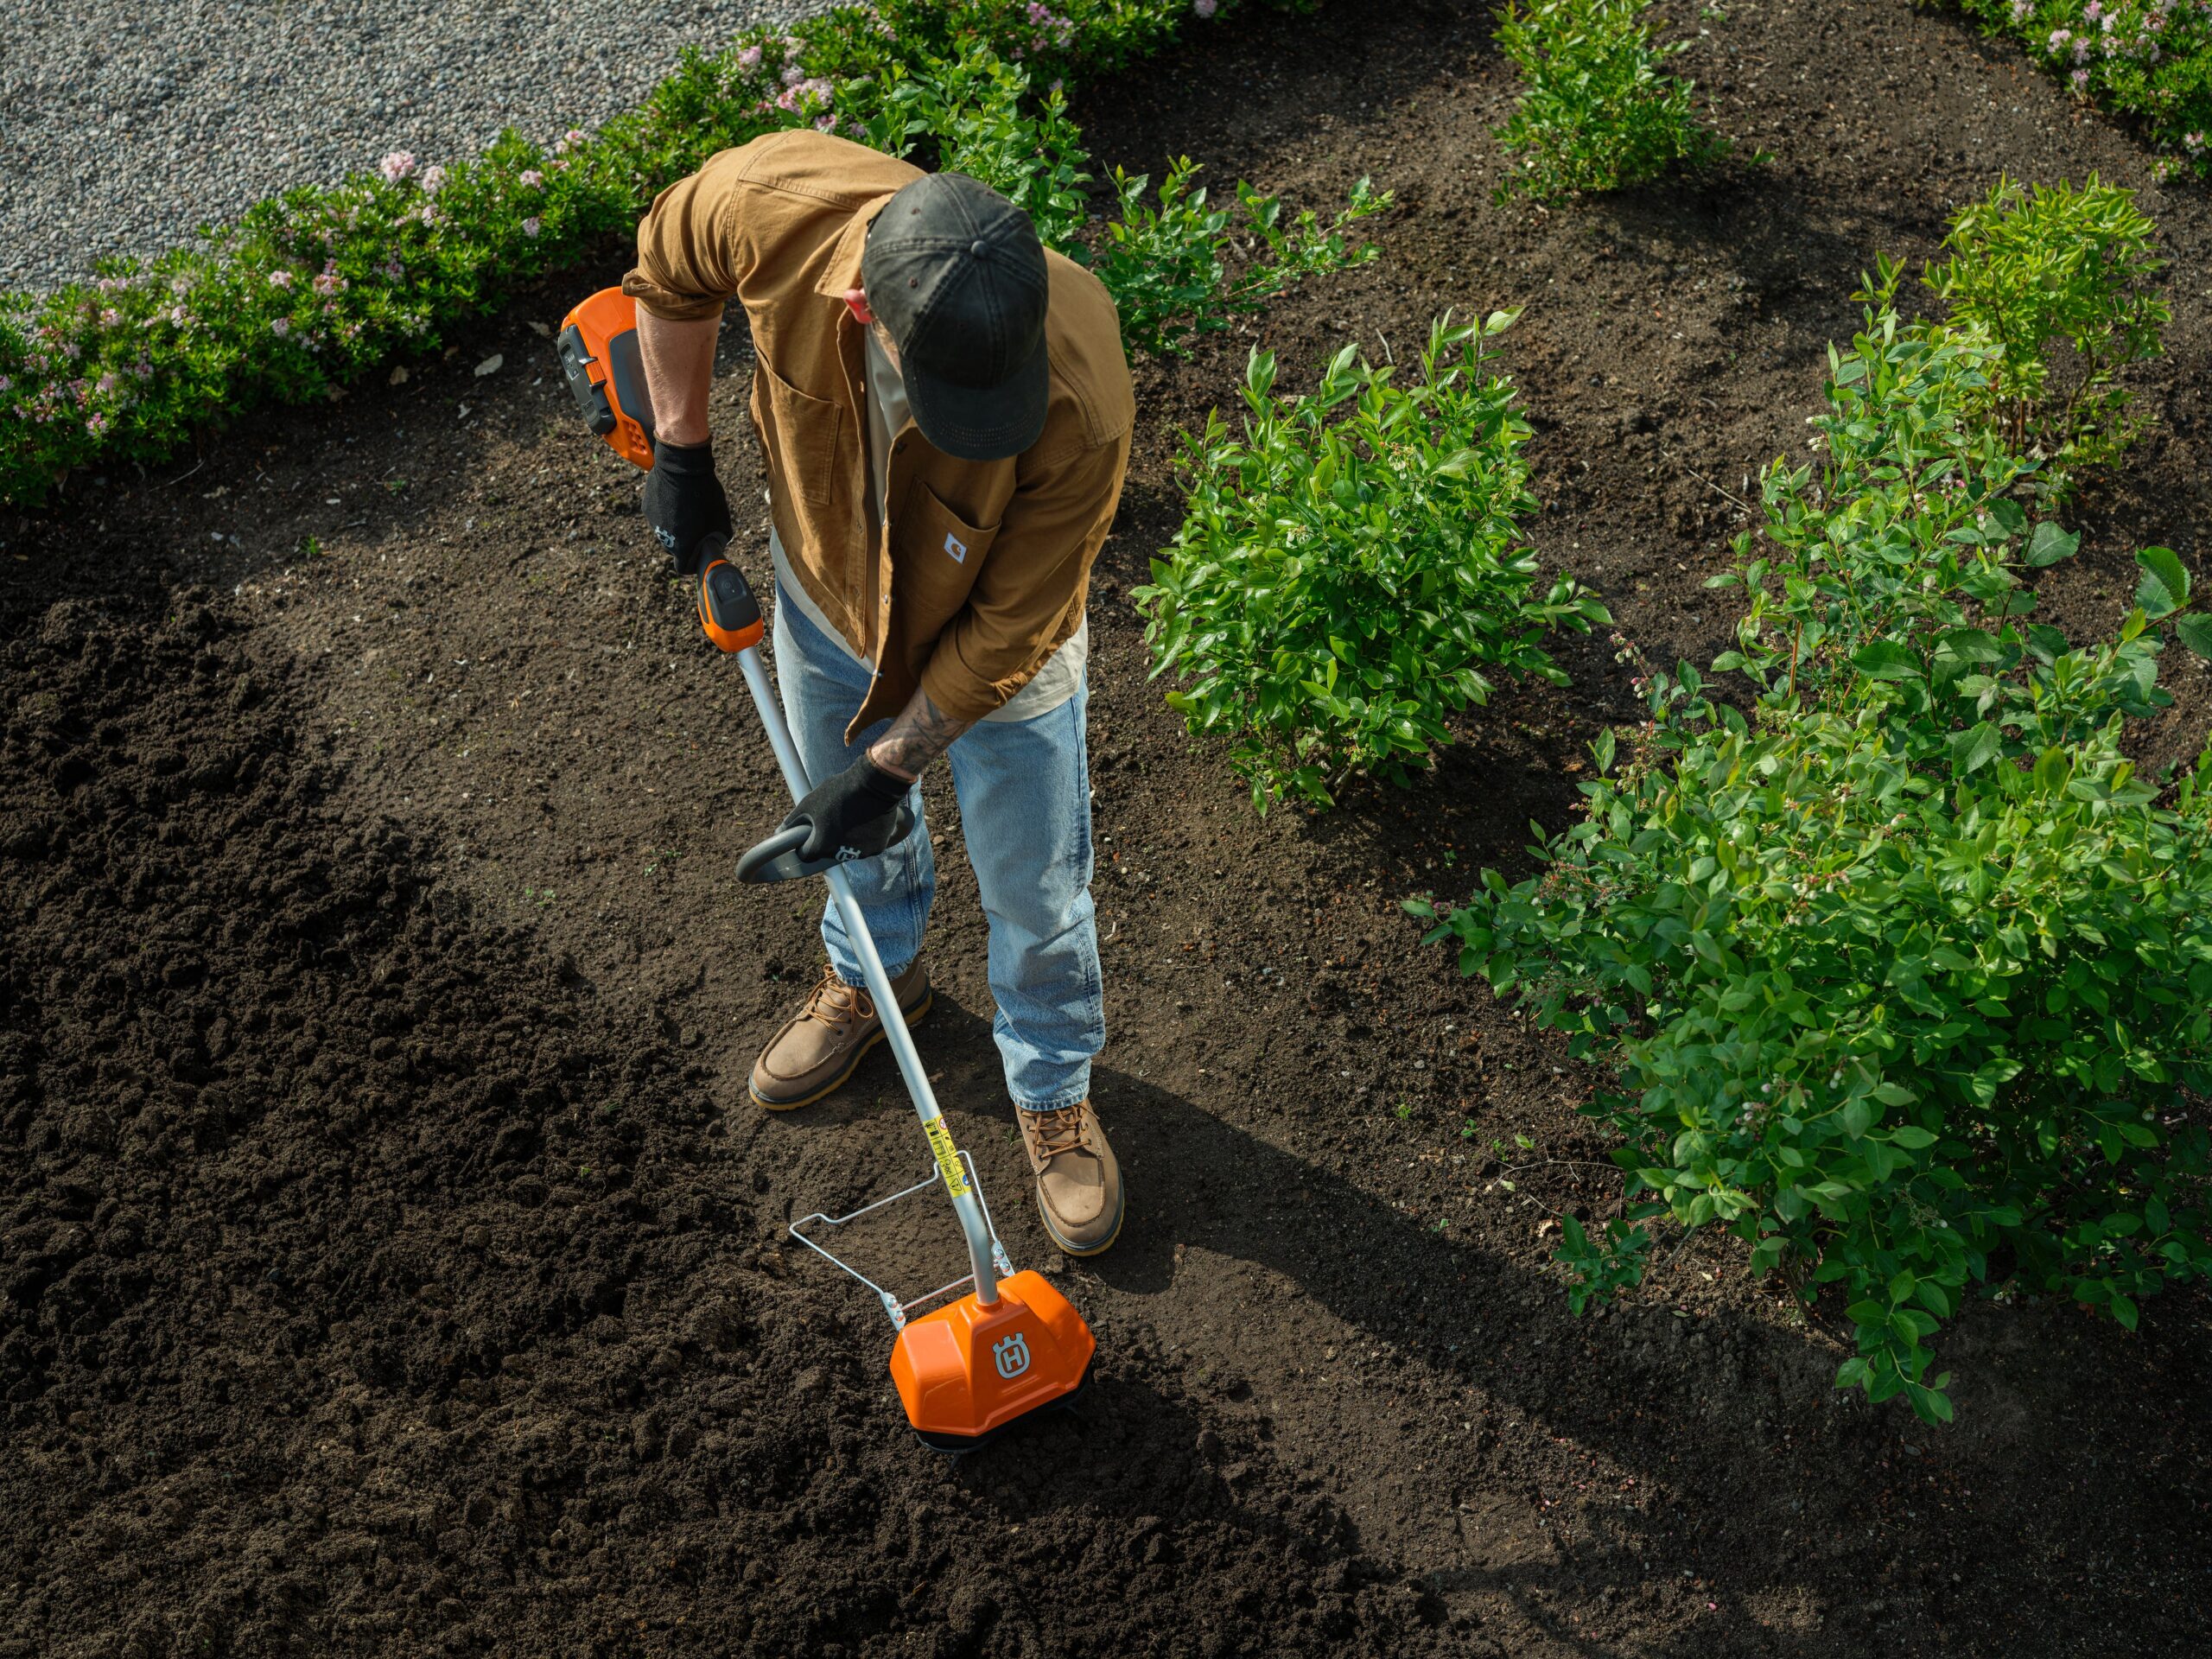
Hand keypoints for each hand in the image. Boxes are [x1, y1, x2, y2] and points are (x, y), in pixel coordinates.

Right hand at [642, 441, 730, 574]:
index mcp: (681, 545)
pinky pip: (657, 516)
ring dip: (674, 527)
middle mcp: (663, 538)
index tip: (698, 556)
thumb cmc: (705, 493)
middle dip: (685, 544)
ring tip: (686, 510)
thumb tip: (716, 545)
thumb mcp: (721, 519)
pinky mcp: (646, 507)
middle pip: (674, 550)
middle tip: (696, 528)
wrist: (681, 465)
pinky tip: (676, 498)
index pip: (682, 567)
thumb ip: (719, 539)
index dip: (692, 564)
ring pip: (664, 532)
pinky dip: (666, 513)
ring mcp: (653, 522)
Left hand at [783, 753, 911, 862]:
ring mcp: (862, 852)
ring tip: (850, 818)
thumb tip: (779, 832)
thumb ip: (793, 821)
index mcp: (822, 846)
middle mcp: (842, 854)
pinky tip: (864, 821)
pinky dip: (864, 837)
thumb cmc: (839, 792)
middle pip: (829, 853)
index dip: (806, 844)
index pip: (807, 856)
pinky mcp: (878, 847)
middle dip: (828, 841)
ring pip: (849, 850)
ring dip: (847, 840)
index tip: (811, 833)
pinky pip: (866, 846)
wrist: (875, 784)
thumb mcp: (810, 802)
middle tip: (833, 821)